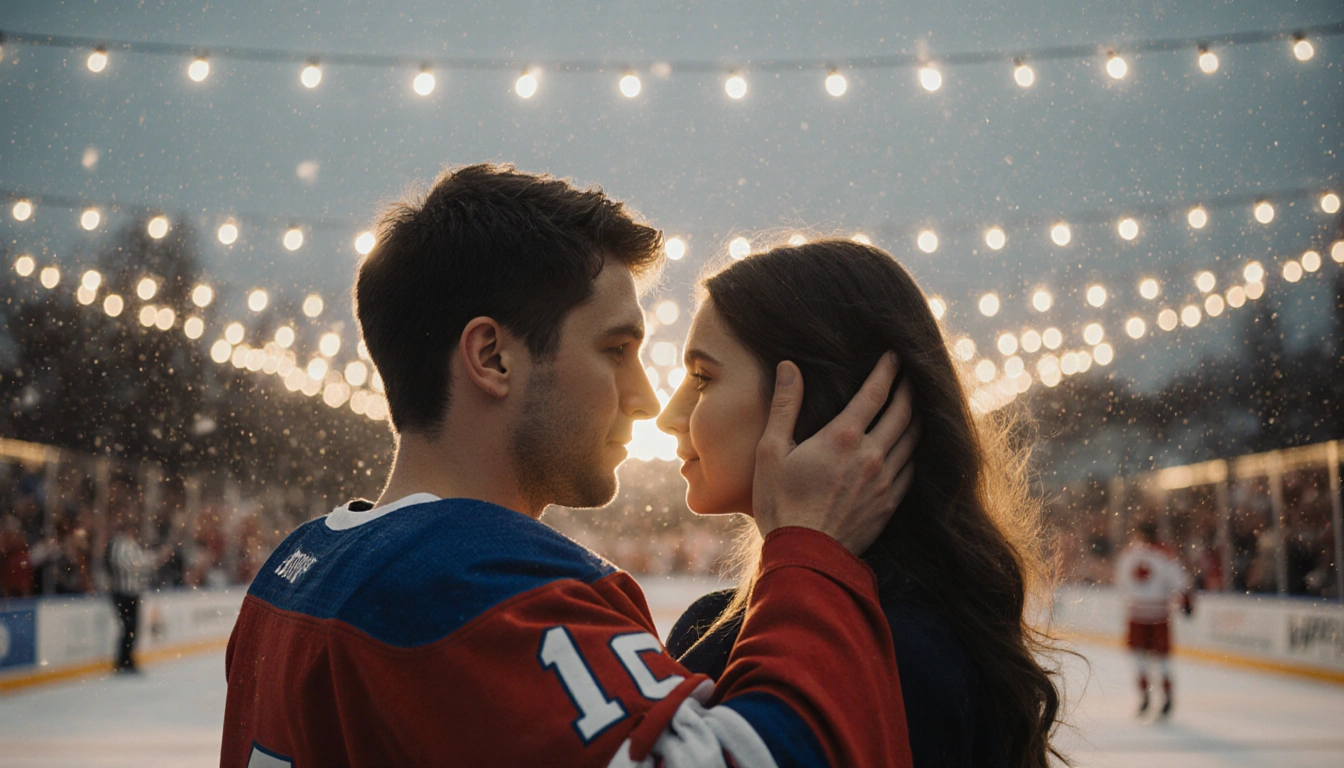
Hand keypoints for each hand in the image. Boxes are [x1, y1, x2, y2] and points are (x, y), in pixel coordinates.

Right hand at [752, 352, 919, 554]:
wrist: (803, 557)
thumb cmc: (780, 504)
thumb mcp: (770, 451)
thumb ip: (784, 406)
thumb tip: (788, 367)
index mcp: (843, 438)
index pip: (876, 393)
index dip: (888, 370)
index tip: (895, 355)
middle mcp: (871, 455)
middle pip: (903, 412)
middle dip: (910, 389)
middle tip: (913, 374)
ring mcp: (885, 481)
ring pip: (913, 440)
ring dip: (918, 417)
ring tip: (918, 404)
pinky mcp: (890, 504)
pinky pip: (912, 469)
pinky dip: (916, 450)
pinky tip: (912, 446)